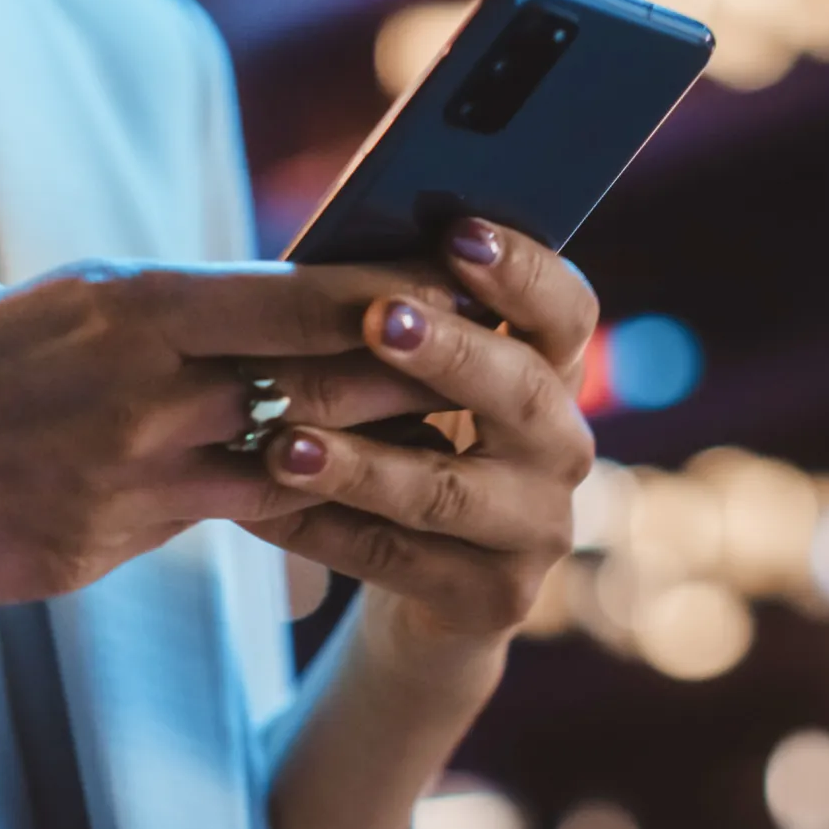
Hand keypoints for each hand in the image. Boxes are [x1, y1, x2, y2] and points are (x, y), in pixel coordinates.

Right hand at [0, 258, 463, 608]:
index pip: (302, 296)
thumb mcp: (62, 297)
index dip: (393, 294)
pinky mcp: (100, 548)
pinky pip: (216, 522)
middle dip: (414, 374)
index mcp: (133, 300)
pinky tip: (327, 498)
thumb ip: (165, 310)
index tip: (461, 286)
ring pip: (290, 462)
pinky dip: (277, 505)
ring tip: (437, 438)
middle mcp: (143, 387)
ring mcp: (125, 478)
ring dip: (367, 451)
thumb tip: (248, 309)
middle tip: (492, 364)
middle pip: (321, 380)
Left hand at [241, 219, 597, 672]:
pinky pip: (398, 561)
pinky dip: (323, 531)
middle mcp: (563, 445)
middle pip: (523, 390)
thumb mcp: (409, 376)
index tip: (459, 231)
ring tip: (284, 443)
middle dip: (448, 351)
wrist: (417, 574)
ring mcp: (538, 527)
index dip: (523, 270)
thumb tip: (331, 254)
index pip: (568, 309)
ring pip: (448, 490)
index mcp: (552, 370)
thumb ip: (396, 318)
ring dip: (364, 463)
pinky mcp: (496, 598)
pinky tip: (259, 508)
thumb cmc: (401, 434)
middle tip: (375, 316)